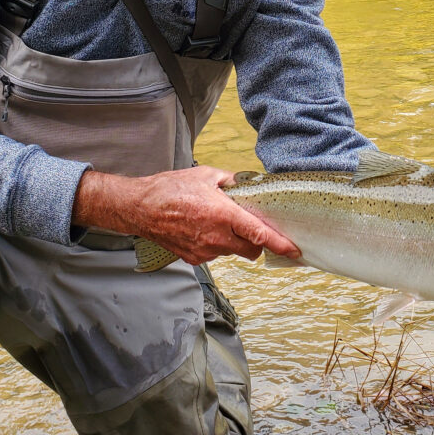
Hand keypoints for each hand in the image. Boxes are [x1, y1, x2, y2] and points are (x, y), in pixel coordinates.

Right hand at [72, 166, 300, 264]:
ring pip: (233, 252)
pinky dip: (217, 244)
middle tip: (252, 226)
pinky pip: (215, 254)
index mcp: (223, 215)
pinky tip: (204, 229)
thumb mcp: (207, 176)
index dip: (279, 244)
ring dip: (234, 241)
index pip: (259, 235)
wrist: (140, 208)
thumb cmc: (171, 189)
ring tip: (218, 221)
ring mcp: (204, 251)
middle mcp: (216, 237)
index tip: (293, 250)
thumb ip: (233, 181)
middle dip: (256, 241)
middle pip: (251, 250)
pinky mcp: (194, 258)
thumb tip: (249, 184)